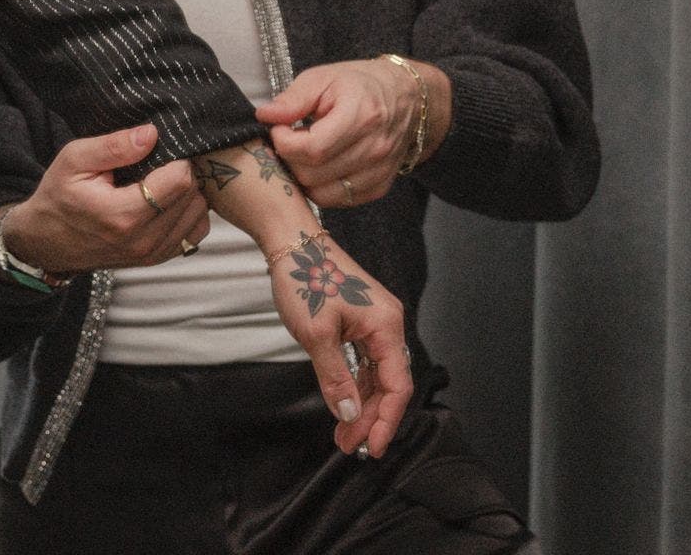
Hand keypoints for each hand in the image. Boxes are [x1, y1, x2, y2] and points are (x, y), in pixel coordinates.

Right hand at [0, 122, 211, 278]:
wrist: (45, 241)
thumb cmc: (59, 197)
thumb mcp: (74, 160)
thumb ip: (114, 146)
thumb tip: (151, 134)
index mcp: (122, 215)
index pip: (180, 180)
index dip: (177, 158)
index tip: (162, 149)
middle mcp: (142, 241)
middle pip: (193, 196)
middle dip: (185, 172)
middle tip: (164, 160)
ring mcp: (152, 254)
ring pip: (199, 214)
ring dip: (190, 193)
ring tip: (165, 179)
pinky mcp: (157, 258)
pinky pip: (195, 232)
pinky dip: (190, 212)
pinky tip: (170, 199)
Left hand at [255, 57, 446, 208]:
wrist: (406, 97)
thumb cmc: (361, 84)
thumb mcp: (324, 78)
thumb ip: (293, 99)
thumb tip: (264, 116)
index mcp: (362, 116)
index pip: (312, 149)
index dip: (284, 142)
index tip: (280, 128)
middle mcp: (375, 148)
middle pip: (313, 174)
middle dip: (290, 160)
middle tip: (289, 140)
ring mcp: (380, 171)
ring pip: (322, 194)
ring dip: (303, 177)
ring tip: (304, 153)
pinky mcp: (380, 187)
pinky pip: (338, 200)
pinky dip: (321, 187)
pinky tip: (321, 165)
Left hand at [265, 225, 412, 456]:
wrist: (293, 243)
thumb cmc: (305, 279)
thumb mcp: (316, 336)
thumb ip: (336, 378)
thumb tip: (351, 415)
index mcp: (386, 325)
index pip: (397, 384)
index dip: (386, 420)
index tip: (372, 447)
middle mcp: (388, 324)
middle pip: (390, 382)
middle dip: (371, 417)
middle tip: (350, 445)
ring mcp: (376, 322)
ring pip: (377, 375)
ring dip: (363, 405)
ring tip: (344, 433)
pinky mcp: (361, 322)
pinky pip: (366, 361)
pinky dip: (356, 385)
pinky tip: (345, 404)